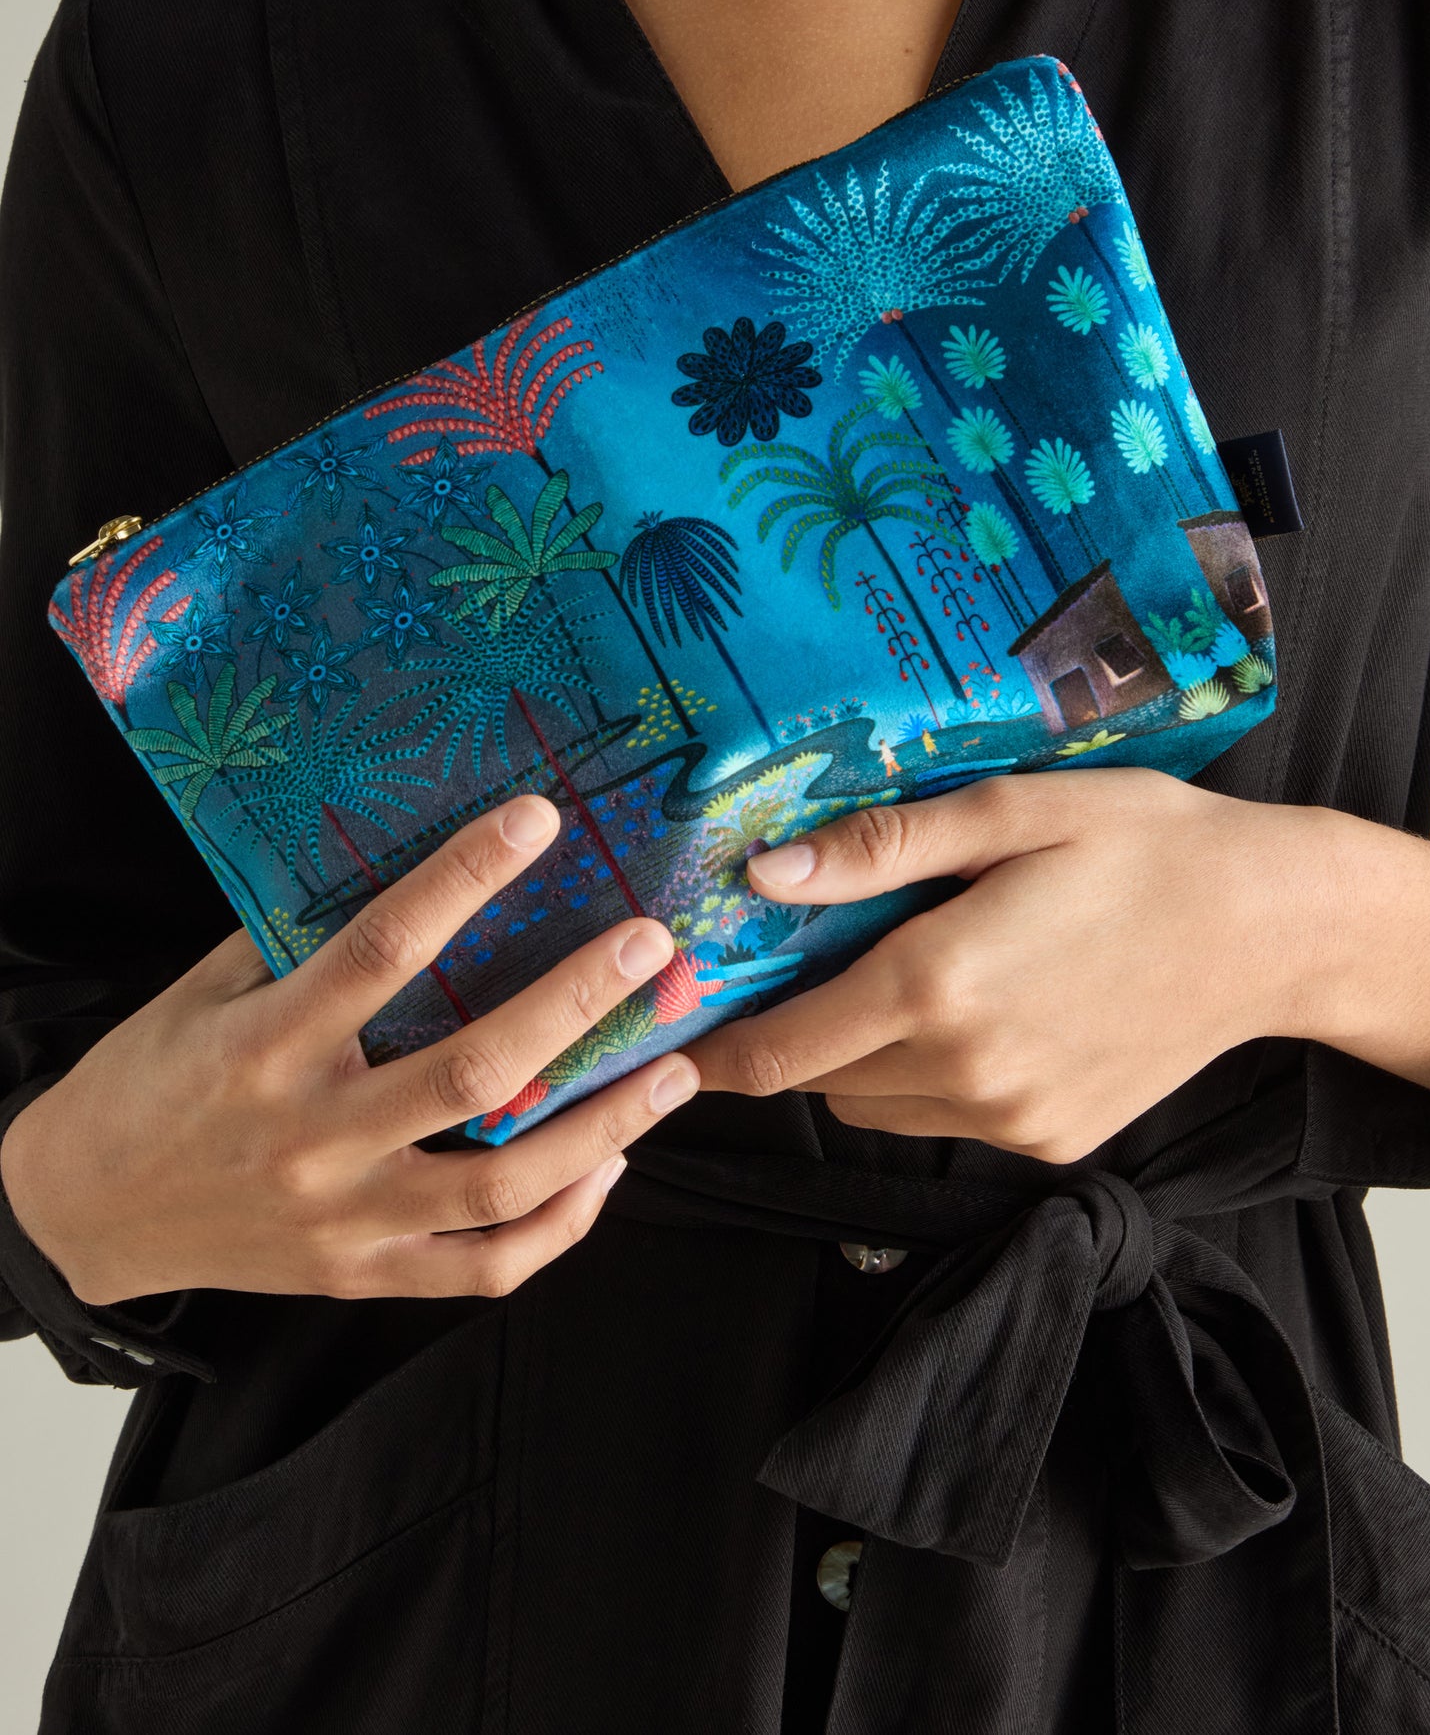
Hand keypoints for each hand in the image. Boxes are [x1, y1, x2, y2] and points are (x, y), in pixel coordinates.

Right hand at [0, 797, 697, 1305]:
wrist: (86, 1211)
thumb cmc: (156, 1079)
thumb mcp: (210, 991)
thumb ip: (303, 939)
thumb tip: (416, 860)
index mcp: (267, 1045)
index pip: (381, 950)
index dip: (462, 879)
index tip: (537, 819)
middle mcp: (314, 1136)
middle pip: (472, 1072)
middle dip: (575, 1005)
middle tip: (650, 947)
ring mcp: (345, 1218)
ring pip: (501, 1182)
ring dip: (604, 1125)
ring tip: (677, 1069)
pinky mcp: (363, 1277)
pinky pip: (483, 1265)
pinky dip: (559, 1222)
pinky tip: (608, 1169)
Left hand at [690, 769, 1429, 1161]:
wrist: (1274, 928)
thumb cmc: (1143, 845)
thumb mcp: (1010, 812)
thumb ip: (880, 849)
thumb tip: (763, 874)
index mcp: (939, 984)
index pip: (782, 1049)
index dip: (713, 1050)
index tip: (668, 1036)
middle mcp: (966, 1070)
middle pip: (820, 1080)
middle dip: (790, 1035)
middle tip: (792, 969)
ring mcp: (1013, 1119)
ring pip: (879, 1107)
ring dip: (859, 1058)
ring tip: (896, 976)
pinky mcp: (1053, 1142)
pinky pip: (947, 1121)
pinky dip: (929, 1079)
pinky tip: (975, 1008)